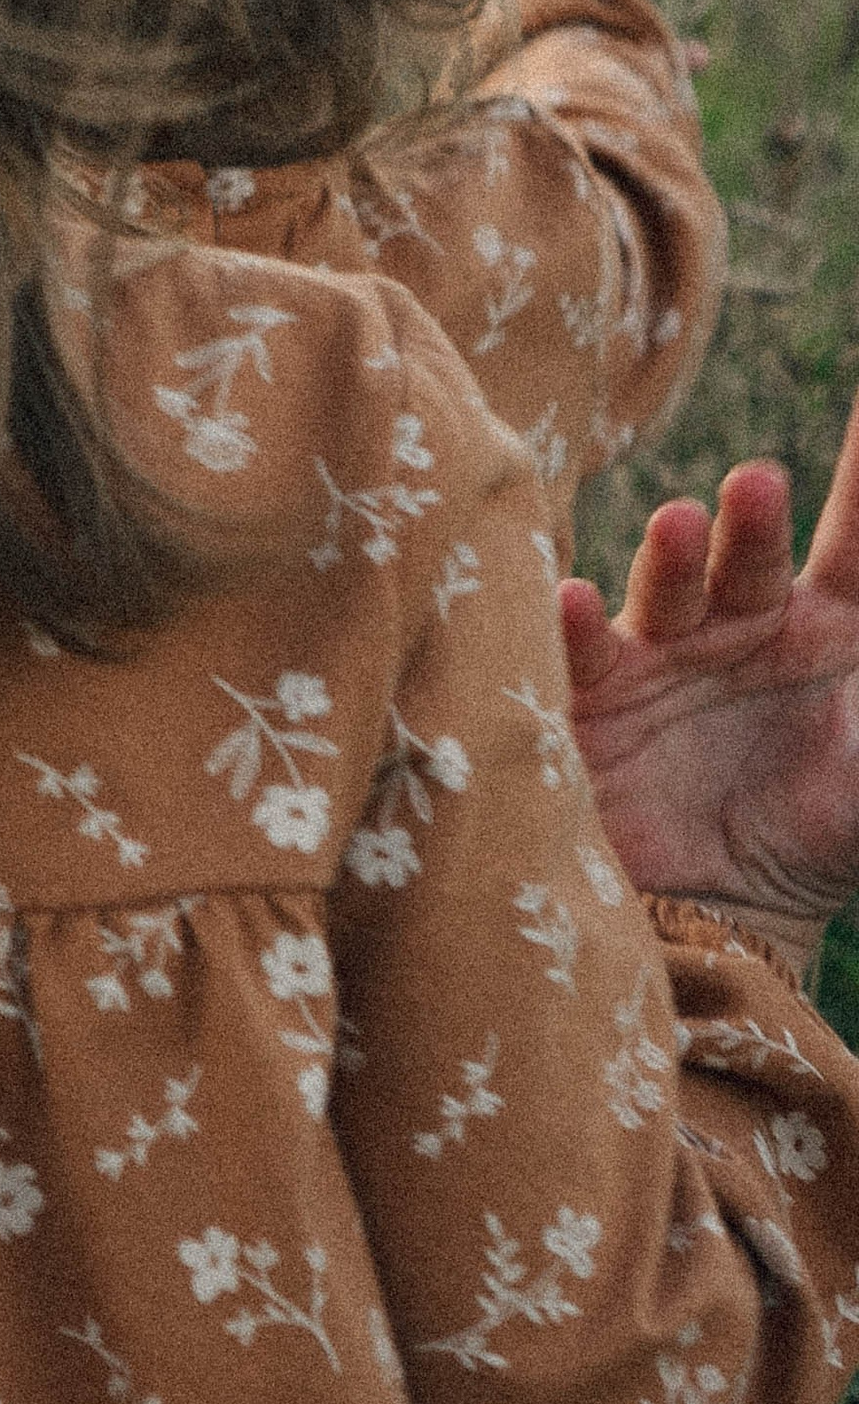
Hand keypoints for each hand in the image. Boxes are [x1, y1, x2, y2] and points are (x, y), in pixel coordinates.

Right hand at [559, 385, 858, 970]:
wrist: (723, 920)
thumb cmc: (817, 838)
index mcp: (824, 631)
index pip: (854, 548)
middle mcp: (740, 626)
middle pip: (749, 557)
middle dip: (753, 521)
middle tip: (761, 483)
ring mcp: (664, 657)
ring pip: (667, 591)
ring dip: (672, 558)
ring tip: (679, 524)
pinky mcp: (597, 704)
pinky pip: (582, 657)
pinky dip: (572, 628)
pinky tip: (575, 601)